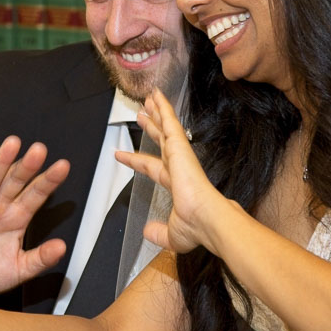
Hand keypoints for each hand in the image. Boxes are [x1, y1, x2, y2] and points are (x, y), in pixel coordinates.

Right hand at [0, 136, 70, 295]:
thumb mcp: (18, 270)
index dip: (48, 181)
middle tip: (40, 148)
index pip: (35, 195)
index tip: (64, 166)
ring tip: (12, 144)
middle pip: (14, 183)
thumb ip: (40, 259)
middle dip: (27, 166)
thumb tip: (63, 247)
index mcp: (16, 219)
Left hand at [114, 88, 226, 254]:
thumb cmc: (197, 227)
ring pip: (165, 127)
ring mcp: (180, 155)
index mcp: (177, 184)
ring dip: (157, 112)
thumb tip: (147, 231)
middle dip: (151, 127)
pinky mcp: (180, 147)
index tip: (122, 155)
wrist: (208, 220)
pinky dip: (163, 108)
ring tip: (148, 99)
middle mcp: (179, 166)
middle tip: (142, 114)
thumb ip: (158, 232)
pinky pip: (169, 122)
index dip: (136, 160)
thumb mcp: (172, 234)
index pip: (152, 168)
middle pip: (160, 141)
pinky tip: (157, 96)